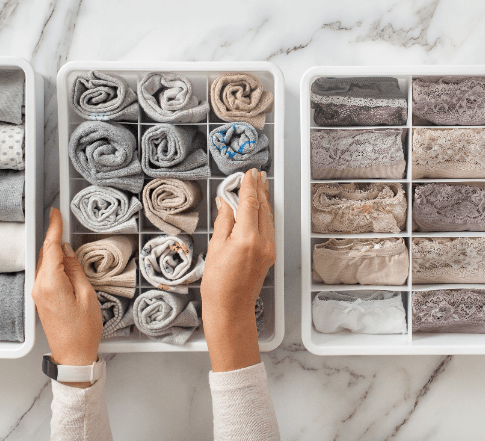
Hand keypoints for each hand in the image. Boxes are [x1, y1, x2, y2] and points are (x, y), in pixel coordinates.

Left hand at [33, 207, 101, 385]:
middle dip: (53, 236)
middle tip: (60, 218)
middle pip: (46, 254)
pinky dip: (53, 263)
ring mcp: (38, 294)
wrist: (73, 355)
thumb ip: (75, 269)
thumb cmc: (84, 328)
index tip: (55, 212)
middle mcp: (39, 286)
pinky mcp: (41, 299)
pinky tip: (62, 259)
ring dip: (53, 250)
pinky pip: (46, 274)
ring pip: (45, 264)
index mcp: (51, 283)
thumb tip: (67, 251)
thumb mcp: (86, 294)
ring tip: (64, 236)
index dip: (54, 228)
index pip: (51, 248)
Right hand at [201, 168, 274, 371]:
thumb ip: (224, 222)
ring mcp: (269, 249)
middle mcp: (263, 242)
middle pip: (263, 208)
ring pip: (268, 217)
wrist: (231, 309)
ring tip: (260, 185)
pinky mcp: (270, 255)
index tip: (248, 173)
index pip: (250, 203)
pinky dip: (265, 214)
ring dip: (264, 200)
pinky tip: (260, 208)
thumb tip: (227, 203)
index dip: (249, 186)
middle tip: (257, 174)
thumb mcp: (215, 248)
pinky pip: (269, 228)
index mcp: (247, 238)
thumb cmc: (218, 285)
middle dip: (260, 189)